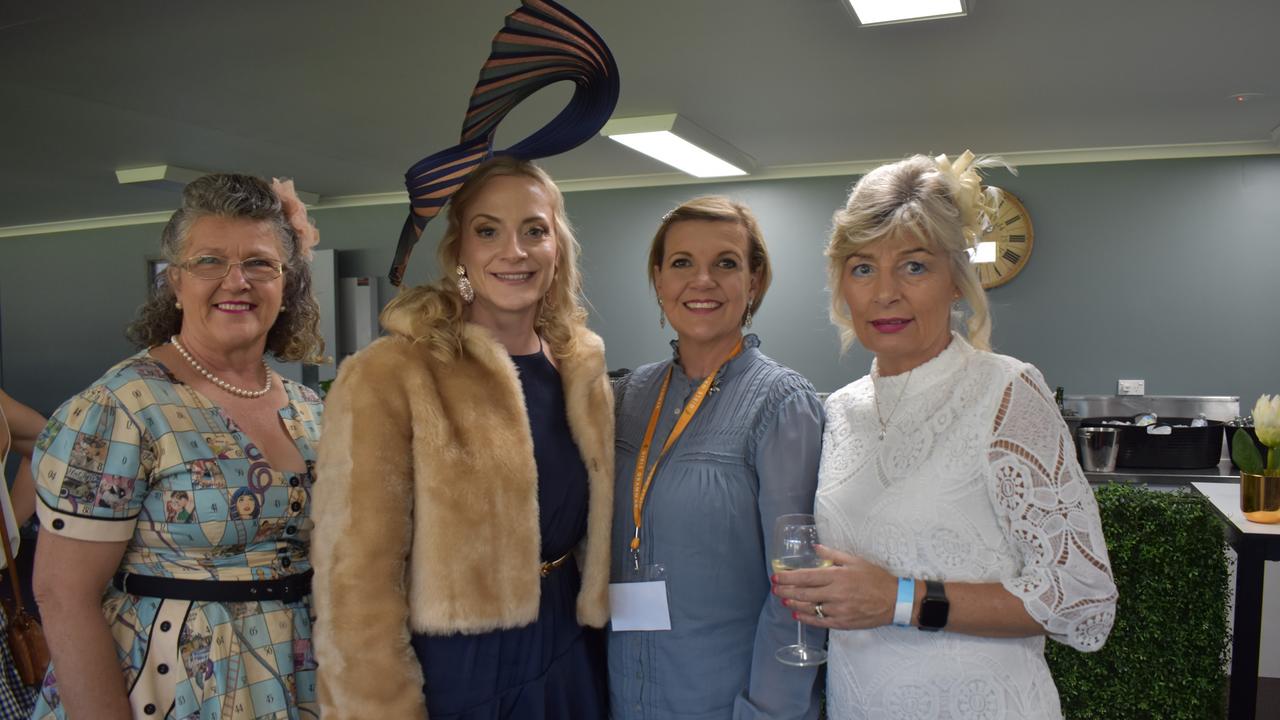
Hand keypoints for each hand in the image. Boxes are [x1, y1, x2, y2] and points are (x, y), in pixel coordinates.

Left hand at [771, 544, 896, 630]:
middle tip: (774, 588)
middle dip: (785, 590)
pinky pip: (819, 621)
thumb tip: (816, 547)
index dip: (788, 577)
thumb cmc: (875, 578)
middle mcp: (835, 594)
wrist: (894, 600)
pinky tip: (797, 614)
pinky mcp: (842, 623)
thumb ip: (833, 554)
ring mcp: (838, 610)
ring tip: (783, 599)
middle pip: (803, 593)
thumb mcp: (855, 561)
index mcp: (837, 576)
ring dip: (793, 603)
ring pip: (809, 608)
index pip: (806, 577)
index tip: (775, 576)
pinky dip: (806, 618)